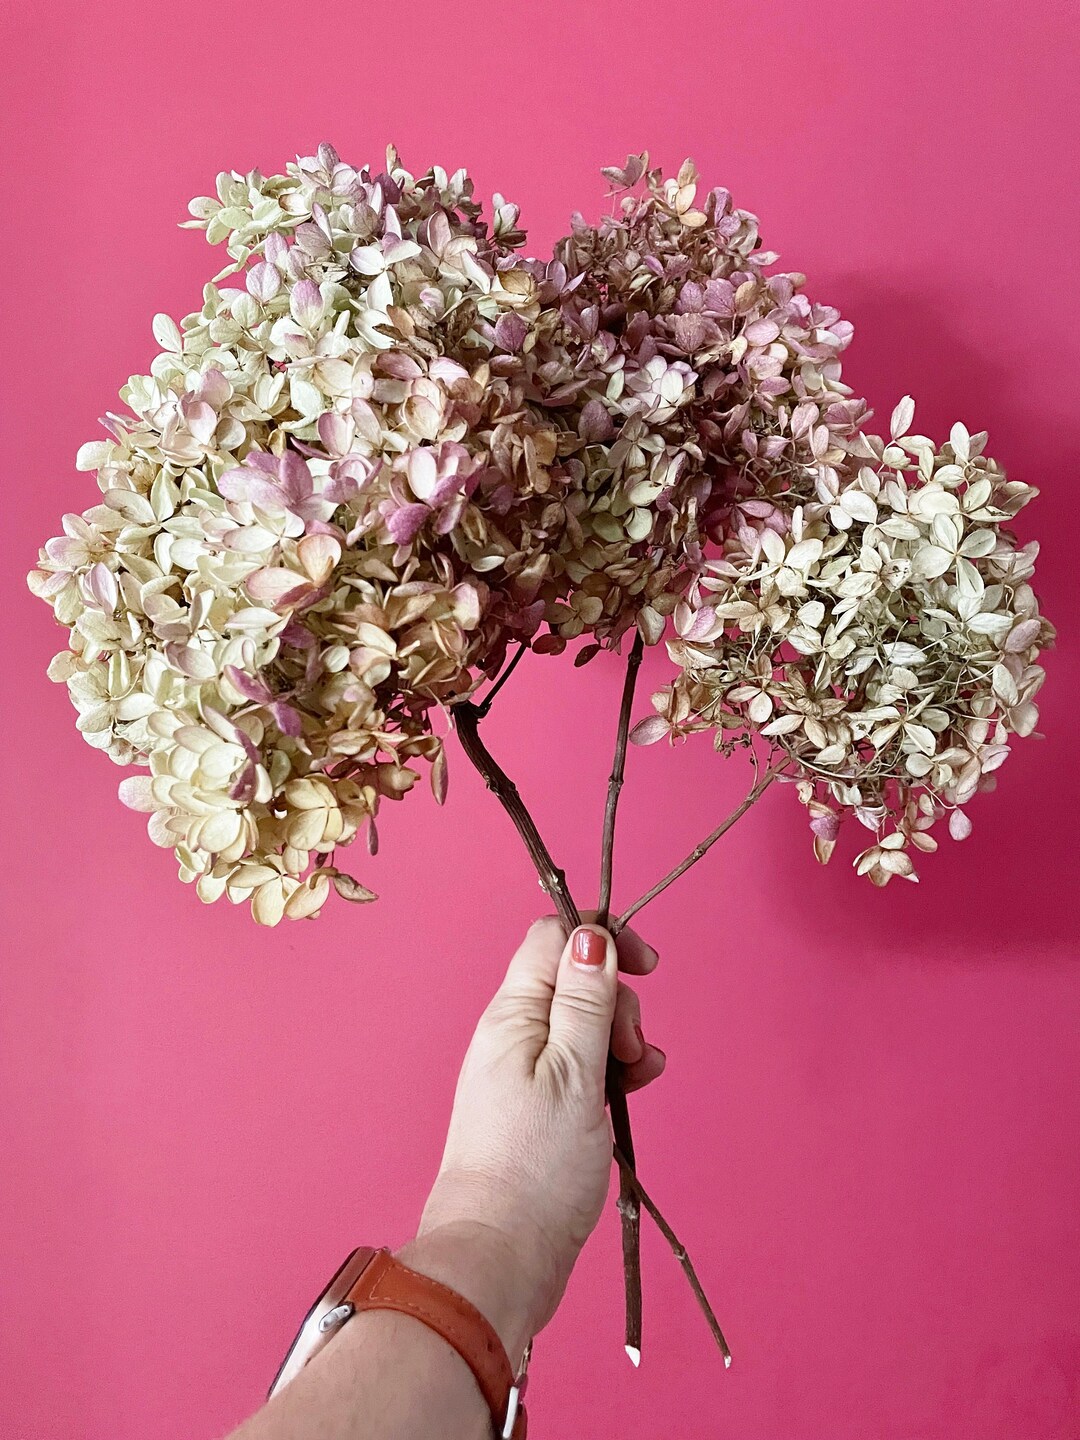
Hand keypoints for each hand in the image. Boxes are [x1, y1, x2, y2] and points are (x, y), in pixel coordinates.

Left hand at [401, 916, 664, 1360]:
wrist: (500, 1257)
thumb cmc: (535, 1169)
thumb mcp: (575, 1073)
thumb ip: (585, 1001)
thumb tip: (590, 934)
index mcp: (513, 1013)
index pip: (554, 936)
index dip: (603, 938)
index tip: (646, 966)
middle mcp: (513, 1032)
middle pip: (575, 978)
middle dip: (618, 1001)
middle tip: (629, 1051)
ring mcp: (525, 1070)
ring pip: (583, 1023)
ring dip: (620, 1039)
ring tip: (636, 1077)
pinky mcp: (539, 1105)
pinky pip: (581, 1064)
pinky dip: (611, 1070)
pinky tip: (632, 1090)